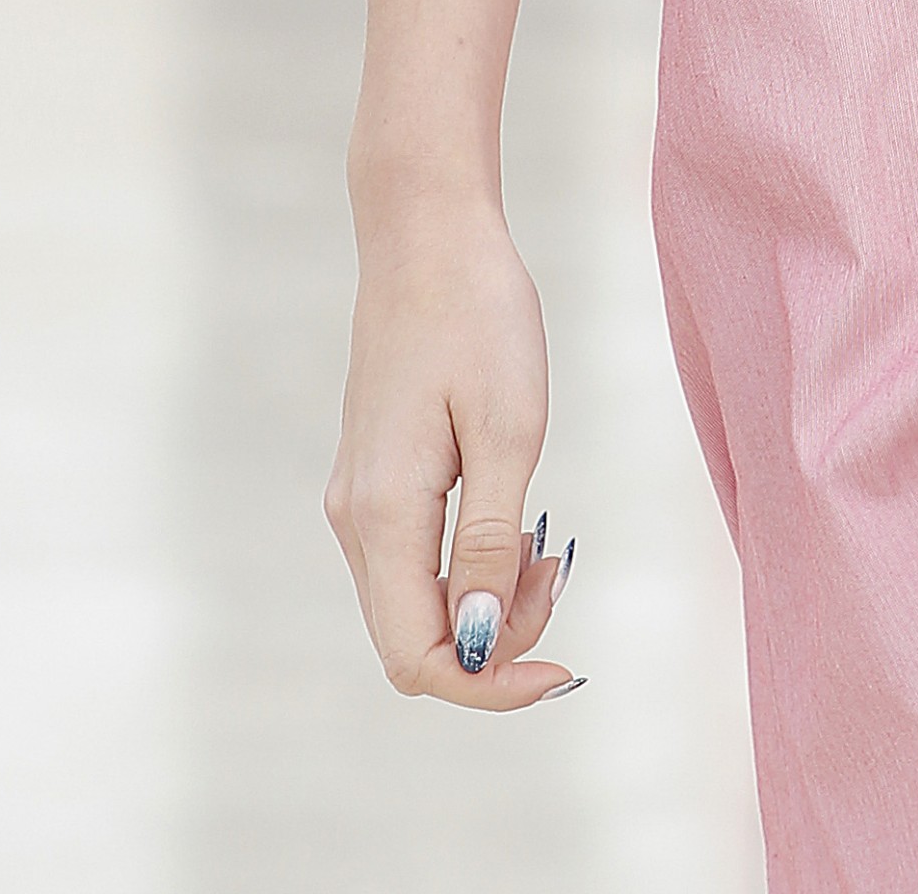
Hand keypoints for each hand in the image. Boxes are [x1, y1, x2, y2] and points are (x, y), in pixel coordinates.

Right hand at [325, 192, 581, 707]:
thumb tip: (481, 645)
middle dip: (498, 640)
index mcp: (385, 515)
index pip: (419, 658)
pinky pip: (417, 560)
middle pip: (416, 641)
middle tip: (559, 569)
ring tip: (547, 543)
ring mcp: (359, 498)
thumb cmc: (478, 315)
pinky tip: (517, 518)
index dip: (489, 686)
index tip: (562, 668)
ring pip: (417, 603)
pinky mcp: (376, 477)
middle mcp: (356, 520)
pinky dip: (471, 566)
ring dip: (488, 602)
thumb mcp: (510, 428)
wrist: (428, 231)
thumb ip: (491, 544)